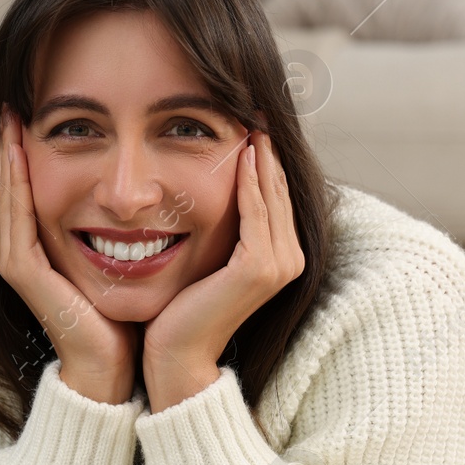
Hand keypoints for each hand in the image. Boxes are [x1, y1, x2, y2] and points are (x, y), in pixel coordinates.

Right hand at [0, 107, 140, 403]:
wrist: (111, 365)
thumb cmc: (121, 314)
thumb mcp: (122, 255)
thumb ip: (117, 225)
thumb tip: (150, 189)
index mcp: (40, 245)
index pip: (28, 184)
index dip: (29, 147)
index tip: (39, 108)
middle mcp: (20, 249)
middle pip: (10, 183)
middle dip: (12, 141)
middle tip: (16, 98)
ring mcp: (16, 260)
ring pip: (6, 194)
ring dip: (6, 153)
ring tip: (12, 116)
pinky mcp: (21, 271)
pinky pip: (14, 216)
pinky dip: (13, 182)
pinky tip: (18, 153)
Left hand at [143, 130, 304, 408]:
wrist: (176, 355)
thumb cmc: (182, 310)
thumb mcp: (205, 258)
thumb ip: (219, 229)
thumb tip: (204, 193)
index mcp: (279, 256)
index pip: (274, 195)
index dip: (264, 159)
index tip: (249, 122)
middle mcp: (289, 259)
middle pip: (278, 190)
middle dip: (267, 149)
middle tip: (256, 109)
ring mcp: (279, 265)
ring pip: (270, 197)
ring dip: (260, 157)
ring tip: (251, 121)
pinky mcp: (259, 268)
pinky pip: (255, 213)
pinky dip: (249, 182)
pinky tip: (240, 154)